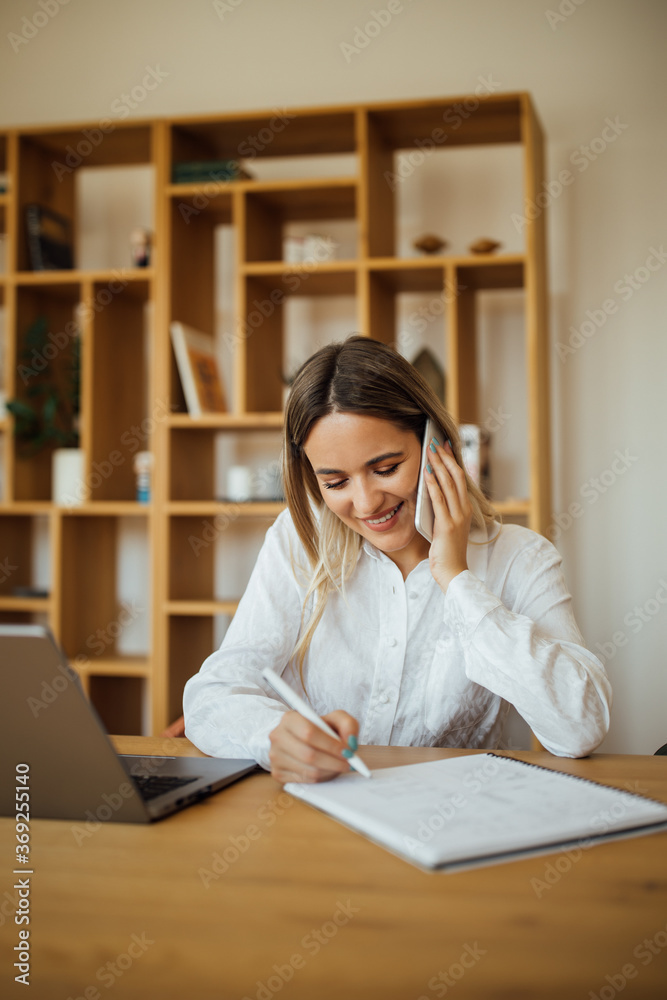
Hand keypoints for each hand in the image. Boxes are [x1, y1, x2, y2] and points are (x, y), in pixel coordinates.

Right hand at [268, 709, 358, 783]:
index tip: (347, 751)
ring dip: (330, 771)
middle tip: (349, 763)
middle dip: (334, 762)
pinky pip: (304, 780)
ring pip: (308, 770)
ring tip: (340, 766)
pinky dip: (321, 778)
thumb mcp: (336, 719)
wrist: (303, 740)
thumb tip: (350, 742)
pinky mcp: (277, 772)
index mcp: (289, 719)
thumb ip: (348, 725)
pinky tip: (327, 770)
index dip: (331, 745)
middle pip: (308, 754)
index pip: (309, 733)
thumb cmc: (320, 729)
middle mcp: (278, 736)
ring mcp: (275, 756)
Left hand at [424, 438, 471, 592]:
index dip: (452, 461)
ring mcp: (457, 517)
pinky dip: (432, 484)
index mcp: (465, 509)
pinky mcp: (447, 525)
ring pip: (449, 484)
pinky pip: (439, 500)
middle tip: (435, 442)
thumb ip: (440, 510)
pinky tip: (425, 473)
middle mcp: (464, 510)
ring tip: (429, 451)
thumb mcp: (444, 526)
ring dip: (438, 466)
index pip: (460, 479)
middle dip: (445, 458)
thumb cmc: (446, 552)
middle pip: (456, 476)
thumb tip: (427, 491)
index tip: (443, 447)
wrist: (452, 573)